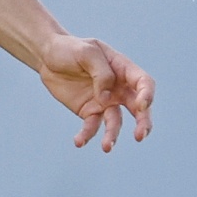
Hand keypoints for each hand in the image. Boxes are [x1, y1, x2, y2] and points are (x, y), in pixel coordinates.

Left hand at [36, 33, 153, 151]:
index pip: (144, 83)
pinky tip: (79, 141)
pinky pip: (91, 126)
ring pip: (115, 122)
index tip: (142, 105)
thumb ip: (101, 72)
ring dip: (112, 135)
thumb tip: (106, 97)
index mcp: (123, 69)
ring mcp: (105, 102)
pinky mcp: (89, 111)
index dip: (147, 95)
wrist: (48, 57)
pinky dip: (86, 135)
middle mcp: (119, 88)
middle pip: (138, 108)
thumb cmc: (71, 49)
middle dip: (143, 122)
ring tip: (106, 147)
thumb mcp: (87, 52)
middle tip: (140, 135)